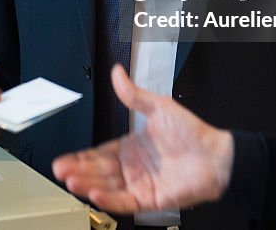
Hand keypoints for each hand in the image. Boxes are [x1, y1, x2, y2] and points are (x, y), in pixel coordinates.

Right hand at [51, 65, 233, 212]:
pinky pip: (124, 202)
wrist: (216, 155)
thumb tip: (117, 72)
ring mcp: (140, 185)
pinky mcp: (150, 199)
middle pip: (98, 172)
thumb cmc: (192, 132)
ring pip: (107, 187)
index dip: (79, 158)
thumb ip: (133, 94)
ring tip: (71, 180)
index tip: (62, 160)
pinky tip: (94, 193)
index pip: (97, 154)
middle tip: (59, 170)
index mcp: (130, 148)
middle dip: (77, 171)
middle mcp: (132, 168)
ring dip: (87, 185)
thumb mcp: (157, 106)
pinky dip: (109, 199)